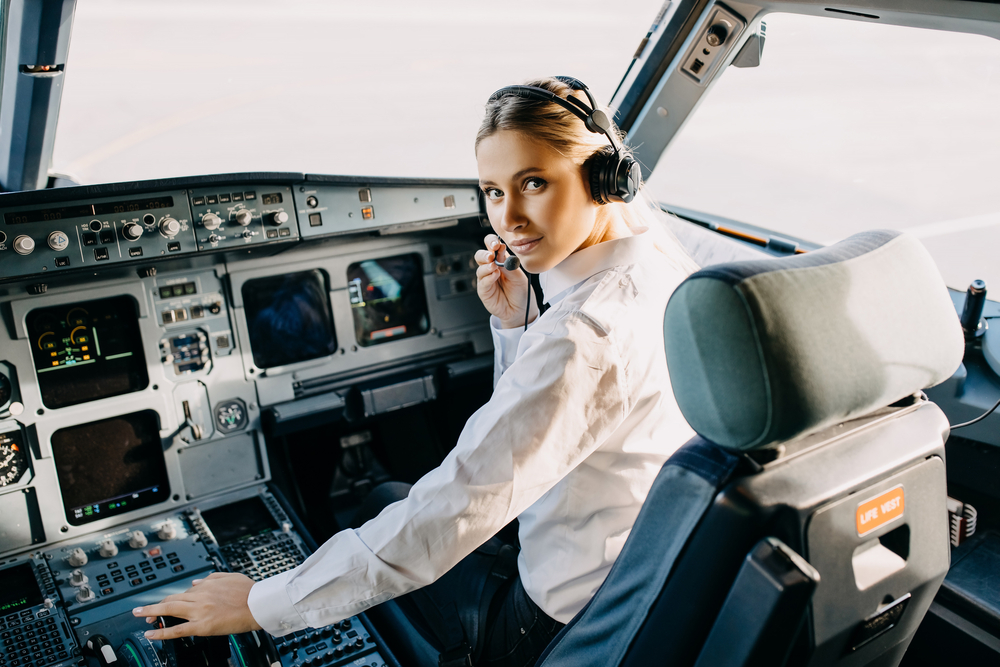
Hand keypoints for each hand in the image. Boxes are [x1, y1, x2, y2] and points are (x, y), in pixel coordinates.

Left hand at [132, 572, 261, 638]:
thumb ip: (211, 577)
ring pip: (169, 610)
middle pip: (172, 599)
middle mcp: (200, 596)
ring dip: (152, 613)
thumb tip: (196, 581)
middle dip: (156, 605)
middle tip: (144, 611)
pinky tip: (151, 634)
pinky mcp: (202, 626)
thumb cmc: (249, 591)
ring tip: (141, 616)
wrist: (259, 605)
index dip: (175, 598)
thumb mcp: (229, 577)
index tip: (169, 603)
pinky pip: (177, 630)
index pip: (185, 591)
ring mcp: (199, 611)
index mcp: (206, 584)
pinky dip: (161, 632)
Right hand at [475, 234, 536, 328]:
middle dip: (485, 254)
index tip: (497, 244)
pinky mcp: (484, 291)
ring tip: (494, 266)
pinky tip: (495, 276)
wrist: (521, 310)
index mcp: (501, 260)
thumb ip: (509, 264)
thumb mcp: (518, 275)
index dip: (491, 242)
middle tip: (492, 255)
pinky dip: (488, 277)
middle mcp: (491, 268)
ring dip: (486, 265)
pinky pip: (483, 282)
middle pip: (480, 255)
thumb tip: (500, 251)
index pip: (491, 246)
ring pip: (480, 268)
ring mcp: (486, 279)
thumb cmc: (520, 291)